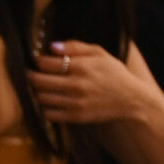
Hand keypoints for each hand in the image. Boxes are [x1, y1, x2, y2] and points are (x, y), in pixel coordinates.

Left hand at [29, 41, 155, 126]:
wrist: (132, 100)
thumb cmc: (114, 73)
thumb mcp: (99, 53)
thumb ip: (75, 46)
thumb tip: (51, 47)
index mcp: (82, 67)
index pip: (45, 63)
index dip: (39, 61)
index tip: (40, 61)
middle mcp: (77, 85)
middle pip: (39, 81)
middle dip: (31, 77)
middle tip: (32, 74)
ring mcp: (76, 103)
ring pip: (41, 98)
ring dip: (37, 92)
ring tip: (41, 88)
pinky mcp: (76, 117)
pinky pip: (49, 114)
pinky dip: (45, 107)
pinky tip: (50, 101)